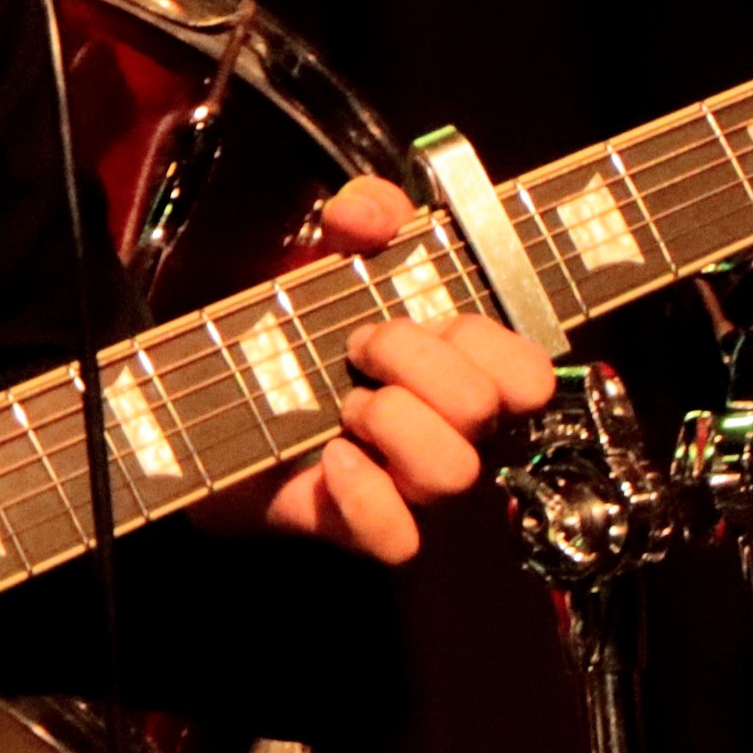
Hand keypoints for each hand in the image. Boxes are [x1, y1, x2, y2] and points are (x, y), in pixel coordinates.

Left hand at [189, 176, 556, 563]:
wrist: (221, 404)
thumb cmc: (299, 335)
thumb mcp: (334, 258)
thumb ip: (363, 214)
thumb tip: (368, 214)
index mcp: (463, 372)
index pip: (530, 374)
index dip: (484, 342)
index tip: (424, 317)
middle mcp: (453, 436)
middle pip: (482, 409)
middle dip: (412, 361)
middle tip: (358, 348)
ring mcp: (414, 488)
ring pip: (451, 472)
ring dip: (390, 421)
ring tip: (345, 405)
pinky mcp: (364, 530)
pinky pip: (399, 539)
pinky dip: (365, 493)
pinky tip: (331, 457)